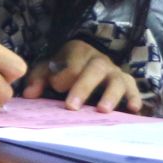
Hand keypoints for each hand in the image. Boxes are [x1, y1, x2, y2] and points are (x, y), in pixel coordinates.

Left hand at [24, 39, 143, 113]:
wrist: (87, 60)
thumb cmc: (65, 67)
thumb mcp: (48, 69)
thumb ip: (38, 79)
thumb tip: (28, 95)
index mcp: (79, 51)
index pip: (72, 65)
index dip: (63, 78)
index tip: (55, 88)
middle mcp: (99, 60)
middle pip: (95, 70)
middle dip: (83, 88)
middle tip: (71, 107)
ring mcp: (115, 71)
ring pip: (117, 80)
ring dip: (110, 95)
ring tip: (102, 110)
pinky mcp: (127, 83)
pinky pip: (133, 89)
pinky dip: (134, 98)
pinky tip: (133, 109)